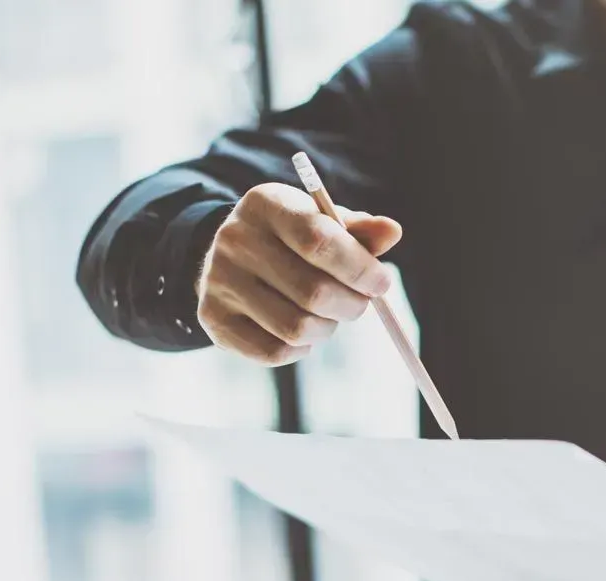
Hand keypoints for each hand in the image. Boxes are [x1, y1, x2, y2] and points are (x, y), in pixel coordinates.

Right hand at [197, 183, 402, 365]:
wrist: (233, 256)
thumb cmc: (292, 240)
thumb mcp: (323, 223)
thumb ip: (360, 231)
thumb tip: (392, 232)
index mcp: (267, 204)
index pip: (318, 240)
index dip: (359, 268)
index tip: (381, 283)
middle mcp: (235, 239)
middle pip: (313, 292)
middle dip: (351, 305)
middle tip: (360, 304)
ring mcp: (218, 280)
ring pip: (296, 328)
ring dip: (327, 329)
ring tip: (328, 316)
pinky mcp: (213, 318)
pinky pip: (274, 351)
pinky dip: (300, 350)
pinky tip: (302, 333)